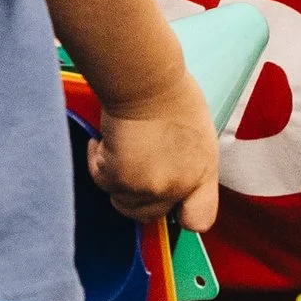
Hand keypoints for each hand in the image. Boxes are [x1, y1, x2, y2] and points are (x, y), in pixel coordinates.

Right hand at [88, 81, 221, 230]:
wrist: (147, 81)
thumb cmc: (171, 94)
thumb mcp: (198, 135)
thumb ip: (188, 164)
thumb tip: (172, 173)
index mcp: (202, 173)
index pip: (200, 219)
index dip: (182, 213)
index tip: (170, 201)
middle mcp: (177, 187)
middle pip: (150, 214)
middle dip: (139, 194)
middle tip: (134, 165)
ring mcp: (147, 187)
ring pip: (122, 201)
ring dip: (116, 180)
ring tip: (120, 147)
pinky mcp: (118, 179)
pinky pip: (100, 180)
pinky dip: (97, 160)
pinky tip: (104, 138)